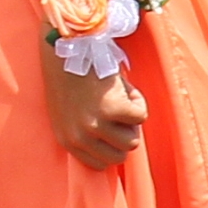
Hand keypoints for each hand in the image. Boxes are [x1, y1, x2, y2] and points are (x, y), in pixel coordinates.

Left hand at [44, 45, 149, 168]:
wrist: (69, 43)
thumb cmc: (72, 72)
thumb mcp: (71, 110)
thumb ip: (88, 130)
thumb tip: (120, 142)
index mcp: (66, 139)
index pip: (100, 164)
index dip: (111, 145)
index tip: (110, 126)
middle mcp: (79, 136)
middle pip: (120, 156)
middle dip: (124, 134)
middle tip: (117, 110)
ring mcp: (95, 124)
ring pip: (132, 139)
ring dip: (131, 118)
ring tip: (118, 96)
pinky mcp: (113, 109)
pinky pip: (140, 116)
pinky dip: (137, 100)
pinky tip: (121, 85)